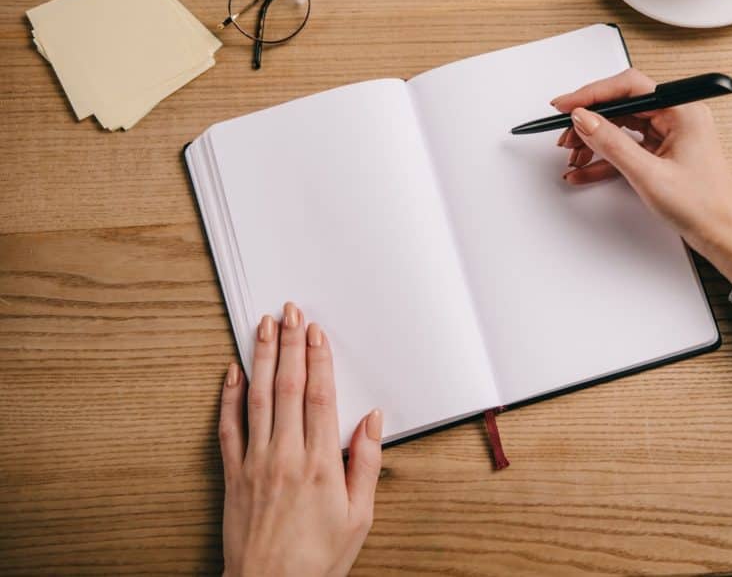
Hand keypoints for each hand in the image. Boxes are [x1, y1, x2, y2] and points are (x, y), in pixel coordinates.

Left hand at [218, 302, 381, 576]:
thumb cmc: (316, 560)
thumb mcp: (358, 517)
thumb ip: (365, 464)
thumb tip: (371, 421)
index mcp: (320, 464)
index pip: (319, 396)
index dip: (318, 359)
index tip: (317, 333)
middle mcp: (285, 456)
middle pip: (288, 387)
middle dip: (290, 344)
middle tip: (291, 312)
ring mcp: (255, 463)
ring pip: (257, 398)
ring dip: (261, 358)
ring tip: (264, 326)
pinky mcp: (233, 475)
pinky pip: (227, 428)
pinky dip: (228, 397)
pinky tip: (231, 372)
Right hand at [553, 68, 731, 282]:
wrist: (724, 235)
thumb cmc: (704, 206)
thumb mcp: (649, 174)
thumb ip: (612, 144)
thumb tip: (584, 119)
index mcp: (683, 110)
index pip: (629, 87)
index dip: (593, 93)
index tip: (566, 105)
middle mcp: (678, 116)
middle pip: (622, 106)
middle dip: (590, 121)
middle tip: (565, 134)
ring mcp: (670, 135)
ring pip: (622, 128)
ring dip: (594, 141)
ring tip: (572, 155)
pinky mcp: (663, 154)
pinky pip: (628, 148)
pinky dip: (605, 159)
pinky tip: (583, 170)